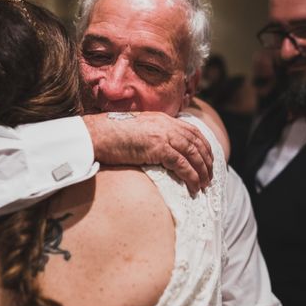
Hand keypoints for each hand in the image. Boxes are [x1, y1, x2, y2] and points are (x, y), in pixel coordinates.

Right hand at [83, 112, 212, 194]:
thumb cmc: (110, 136)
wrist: (95, 134)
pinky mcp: (157, 147)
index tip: (208, 160)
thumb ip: (151, 136)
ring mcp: (162, 135)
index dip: (204, 146)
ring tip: (204, 185)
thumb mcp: (136, 131)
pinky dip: (191, 176)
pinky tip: (194, 186)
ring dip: (202, 171)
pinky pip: (182, 164)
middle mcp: (166, 124)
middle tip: (210, 176)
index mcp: (162, 119)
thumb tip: (158, 152)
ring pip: (192, 153)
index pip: (192, 131)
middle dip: (207, 160)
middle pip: (196, 142)